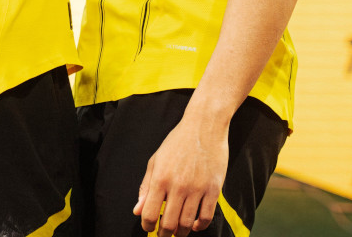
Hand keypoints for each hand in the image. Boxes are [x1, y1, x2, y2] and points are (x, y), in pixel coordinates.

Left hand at [134, 109, 228, 234]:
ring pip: (187, 223)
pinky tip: (195, 224)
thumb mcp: (156, 160)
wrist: (204, 126)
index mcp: (160, 178)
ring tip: (178, 231)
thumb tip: (137, 211)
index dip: (147, 226)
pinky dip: (199, 226)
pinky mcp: (213, 189)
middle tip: (163, 234)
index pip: (149, 213)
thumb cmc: (177, 142)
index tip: (149, 228)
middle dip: (164, 234)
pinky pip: (206, 216)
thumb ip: (146, 187)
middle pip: (169, 223)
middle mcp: (178, 186)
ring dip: (181, 232)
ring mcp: (197, 188)